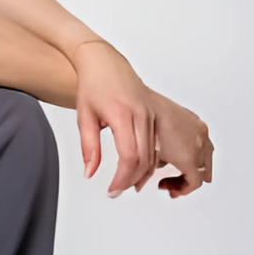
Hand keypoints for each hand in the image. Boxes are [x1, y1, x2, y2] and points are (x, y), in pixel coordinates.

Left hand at [70, 42, 212, 198]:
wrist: (106, 64)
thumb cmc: (94, 86)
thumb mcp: (84, 118)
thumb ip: (89, 148)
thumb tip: (90, 173)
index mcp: (123, 113)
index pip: (130, 156)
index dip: (122, 178)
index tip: (113, 190)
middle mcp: (144, 113)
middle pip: (147, 159)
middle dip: (133, 180)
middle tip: (121, 189)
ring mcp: (157, 113)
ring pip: (160, 154)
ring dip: (149, 174)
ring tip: (135, 183)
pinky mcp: (163, 113)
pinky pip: (169, 144)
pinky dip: (162, 160)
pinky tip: (151, 169)